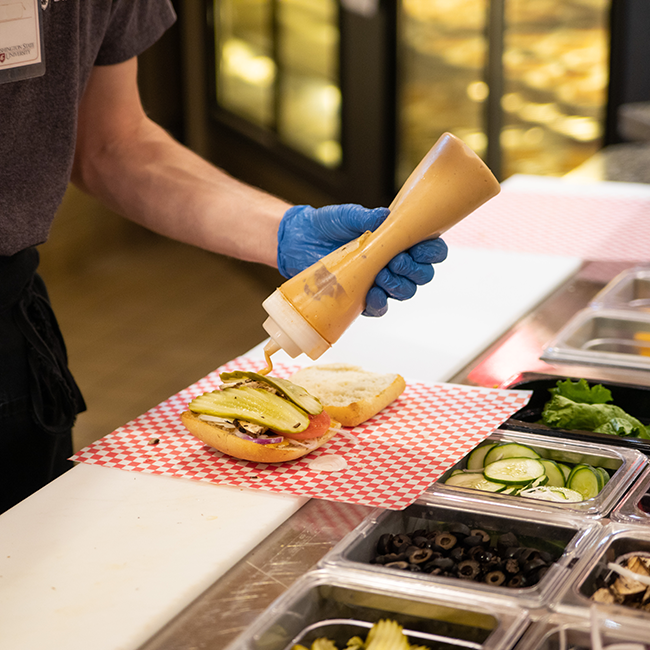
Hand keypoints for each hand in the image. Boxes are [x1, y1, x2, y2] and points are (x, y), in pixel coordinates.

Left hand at [277, 204, 447, 316]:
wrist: (300, 241)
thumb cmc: (328, 225)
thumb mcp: (347, 216)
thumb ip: (366, 217)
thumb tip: (385, 217)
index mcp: (399, 240)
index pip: (431, 250)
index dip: (431, 252)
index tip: (418, 248)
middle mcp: (395, 263)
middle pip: (423, 274)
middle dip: (414, 270)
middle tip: (395, 261)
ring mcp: (380, 281)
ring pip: (406, 292)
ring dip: (398, 286)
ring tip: (381, 275)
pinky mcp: (362, 297)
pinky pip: (381, 308)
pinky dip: (380, 302)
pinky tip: (372, 293)